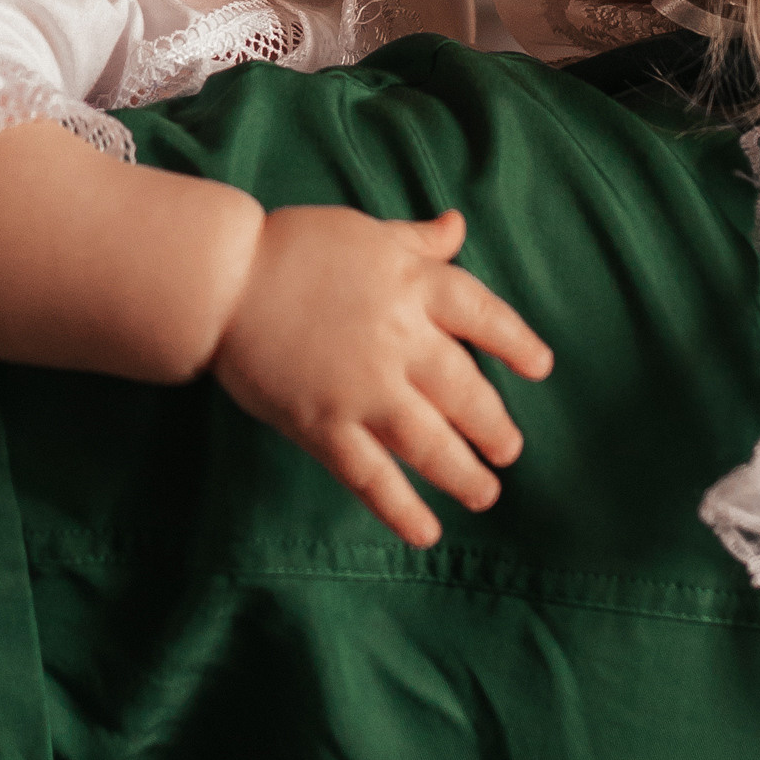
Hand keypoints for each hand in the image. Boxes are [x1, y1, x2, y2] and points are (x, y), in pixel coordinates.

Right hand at [209, 209, 551, 546]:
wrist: (221, 281)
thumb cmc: (292, 248)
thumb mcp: (365, 232)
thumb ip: (416, 240)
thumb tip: (458, 227)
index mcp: (413, 284)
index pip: (484, 315)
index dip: (516, 343)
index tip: (538, 368)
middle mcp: (399, 339)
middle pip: (466, 391)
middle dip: (494, 426)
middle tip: (509, 450)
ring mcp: (363, 388)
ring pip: (430, 443)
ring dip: (464, 474)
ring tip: (485, 493)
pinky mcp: (324, 426)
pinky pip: (373, 478)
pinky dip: (402, 509)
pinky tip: (427, 532)